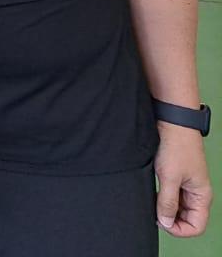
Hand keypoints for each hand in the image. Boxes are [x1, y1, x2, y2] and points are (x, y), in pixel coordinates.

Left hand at [155, 120, 211, 237]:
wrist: (172, 123)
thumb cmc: (176, 147)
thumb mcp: (169, 177)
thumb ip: (168, 202)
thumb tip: (166, 223)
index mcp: (202, 196)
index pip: (197, 226)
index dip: (179, 230)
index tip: (161, 222)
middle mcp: (196, 193)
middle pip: (187, 220)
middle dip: (172, 221)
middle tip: (154, 214)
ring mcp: (187, 185)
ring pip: (179, 209)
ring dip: (166, 210)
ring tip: (152, 203)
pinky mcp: (176, 177)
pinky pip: (172, 196)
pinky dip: (163, 199)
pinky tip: (152, 195)